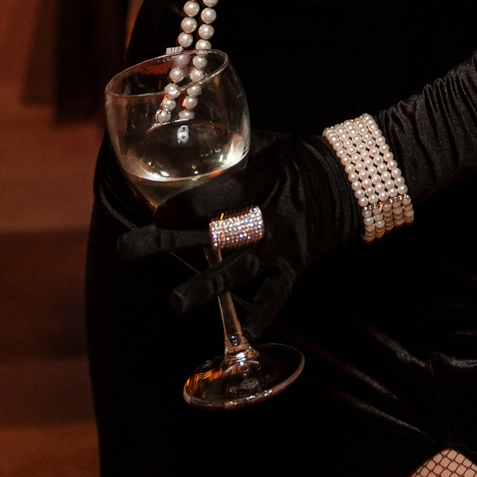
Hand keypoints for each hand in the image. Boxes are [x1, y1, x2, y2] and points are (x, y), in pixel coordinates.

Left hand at [117, 133, 358, 338]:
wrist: (349, 179)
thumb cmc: (297, 157)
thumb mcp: (263, 145)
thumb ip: (226, 152)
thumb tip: (179, 144)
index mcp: (260, 179)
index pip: (217, 195)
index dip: (185, 206)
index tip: (155, 214)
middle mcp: (268, 214)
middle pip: (213, 232)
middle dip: (167, 242)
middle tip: (126, 250)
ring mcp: (284, 243)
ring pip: (240, 269)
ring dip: (206, 287)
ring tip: (174, 304)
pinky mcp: (297, 264)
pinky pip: (279, 292)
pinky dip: (266, 313)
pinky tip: (249, 333)